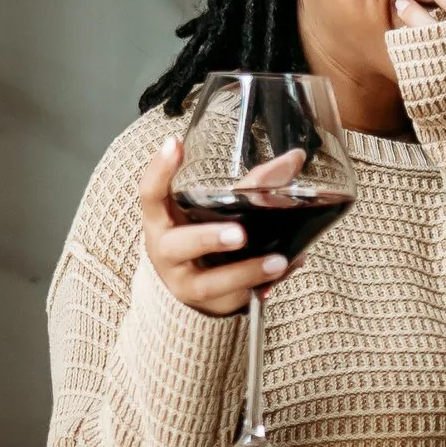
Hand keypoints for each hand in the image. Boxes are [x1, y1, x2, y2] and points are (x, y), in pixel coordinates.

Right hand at [137, 133, 295, 318]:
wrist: (188, 287)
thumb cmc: (199, 237)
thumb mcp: (215, 209)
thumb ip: (253, 185)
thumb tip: (295, 158)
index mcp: (162, 218)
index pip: (150, 192)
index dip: (159, 169)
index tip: (175, 143)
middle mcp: (166, 250)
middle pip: (178, 245)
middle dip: (209, 238)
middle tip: (239, 234)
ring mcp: (183, 281)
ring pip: (209, 282)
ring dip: (245, 271)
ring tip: (279, 261)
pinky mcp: (207, 303)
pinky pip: (234, 297)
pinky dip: (261, 285)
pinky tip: (284, 271)